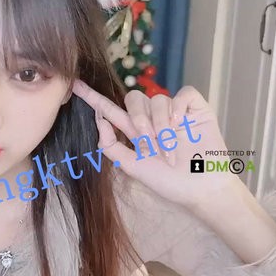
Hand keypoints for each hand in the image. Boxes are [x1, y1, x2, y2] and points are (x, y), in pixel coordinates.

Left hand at [72, 79, 241, 208]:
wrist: (200, 189)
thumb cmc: (169, 182)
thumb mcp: (133, 167)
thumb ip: (112, 146)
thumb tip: (99, 121)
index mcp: (135, 131)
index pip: (111, 110)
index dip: (94, 98)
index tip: (75, 85)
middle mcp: (153, 118)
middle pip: (135, 99)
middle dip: (138, 119)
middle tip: (148, 143)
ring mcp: (175, 112)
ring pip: (158, 99)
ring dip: (160, 124)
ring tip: (169, 147)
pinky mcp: (196, 109)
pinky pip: (184, 93)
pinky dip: (179, 107)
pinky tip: (180, 125)